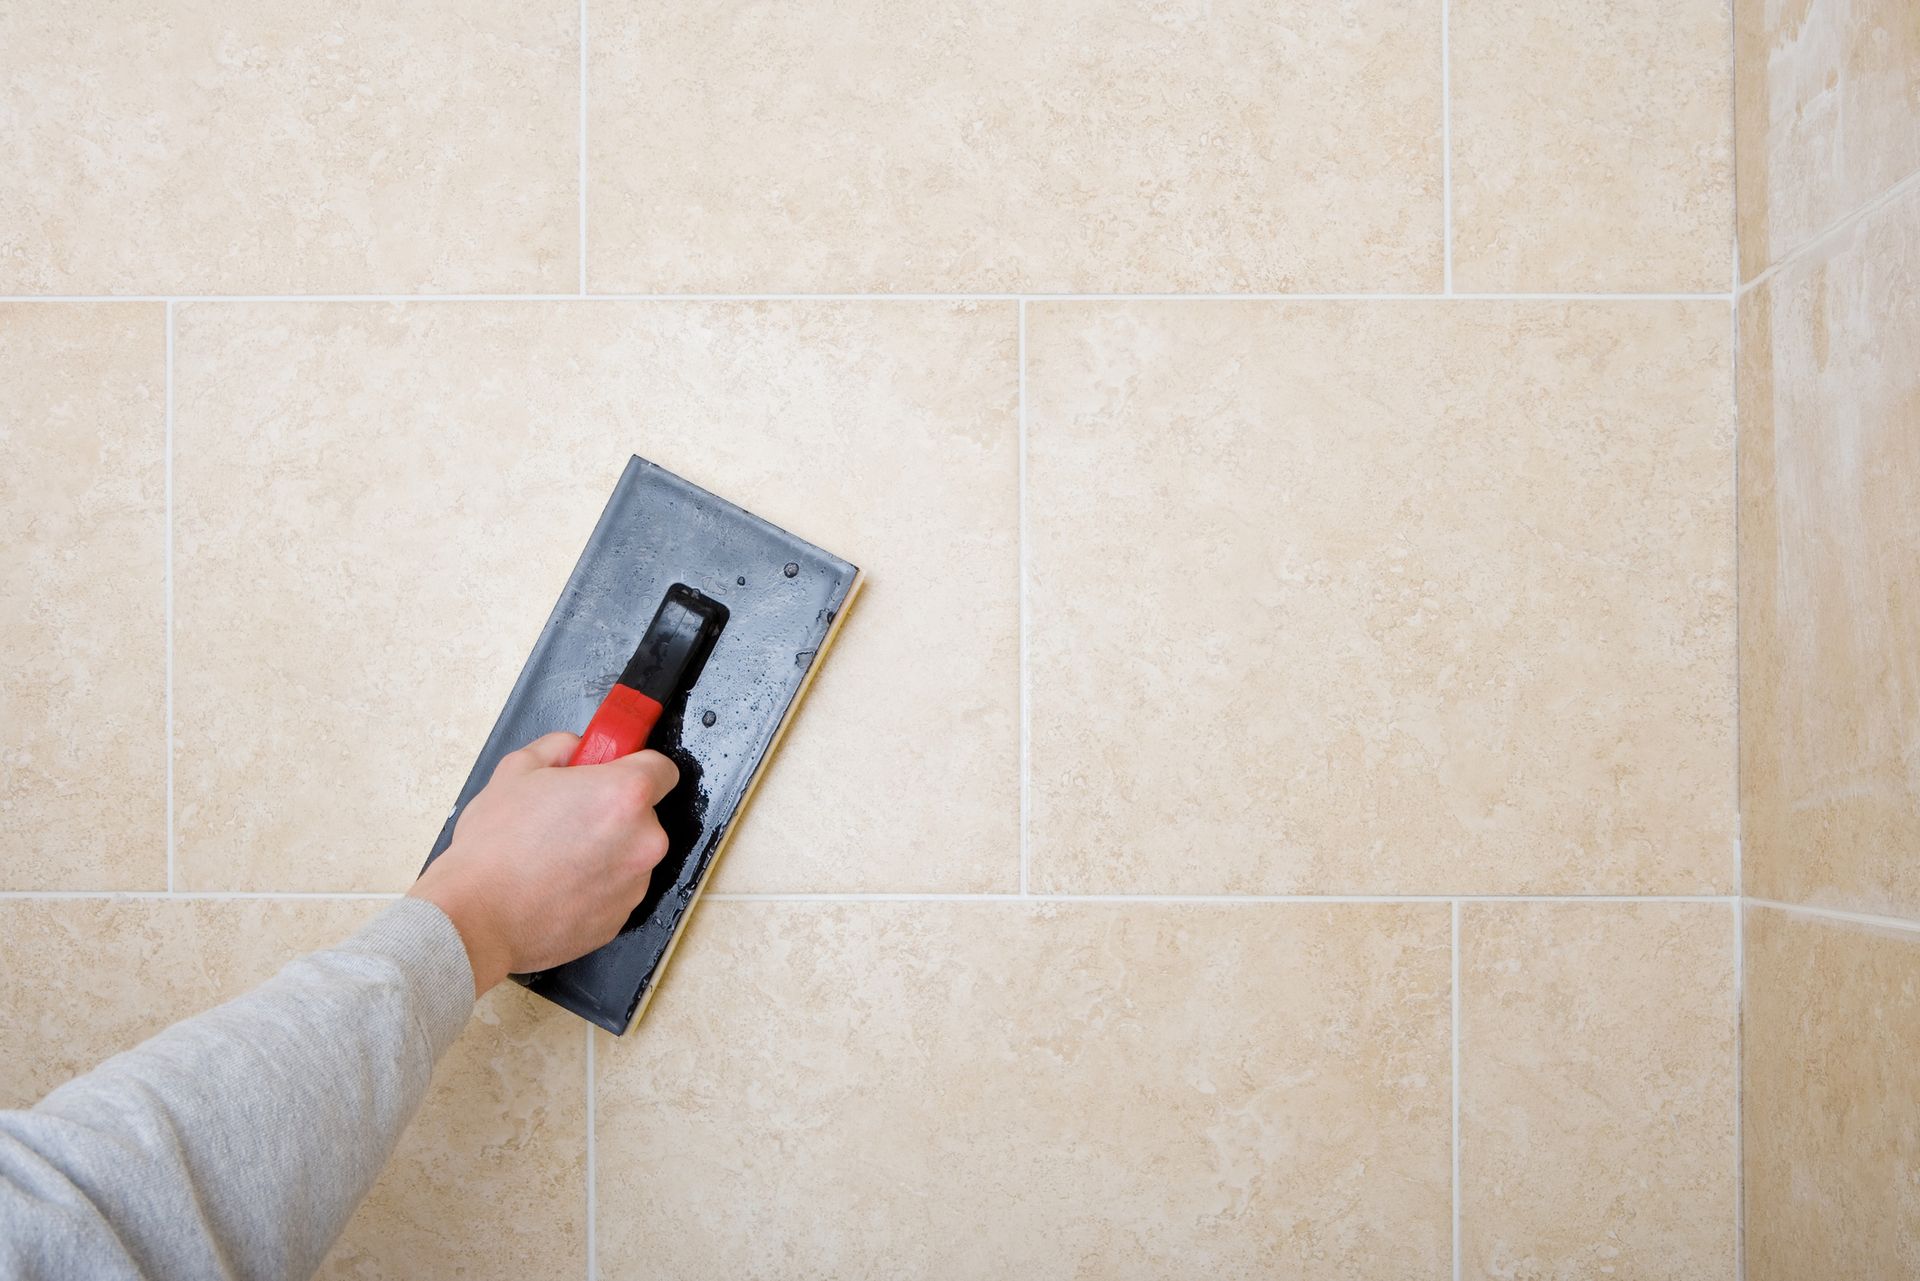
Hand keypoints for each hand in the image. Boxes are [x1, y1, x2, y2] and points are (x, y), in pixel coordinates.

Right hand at [409, 732, 679, 995]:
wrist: (475, 918)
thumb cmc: (493, 848)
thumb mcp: (517, 769)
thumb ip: (561, 746)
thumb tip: (577, 747)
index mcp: (626, 796)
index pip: (663, 769)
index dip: (634, 767)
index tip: (614, 772)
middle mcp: (644, 841)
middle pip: (643, 815)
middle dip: (612, 813)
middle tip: (567, 817)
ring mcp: (635, 885)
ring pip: (629, 856)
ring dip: (605, 852)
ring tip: (554, 856)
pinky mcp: (620, 919)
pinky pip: (615, 891)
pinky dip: (594, 887)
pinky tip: (556, 884)